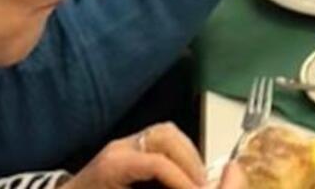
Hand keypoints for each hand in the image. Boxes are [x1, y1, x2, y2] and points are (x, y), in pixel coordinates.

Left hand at [65, 122, 220, 187]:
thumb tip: (180, 187)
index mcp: (113, 165)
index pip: (157, 163)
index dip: (182, 180)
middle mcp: (120, 147)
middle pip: (165, 136)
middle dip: (190, 161)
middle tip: (202, 185)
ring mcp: (125, 144)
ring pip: (166, 131)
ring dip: (188, 154)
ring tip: (197, 179)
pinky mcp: (130, 148)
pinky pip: (162, 139)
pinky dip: (180, 154)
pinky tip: (186, 174)